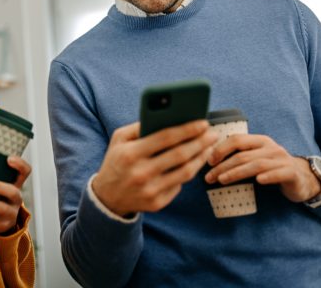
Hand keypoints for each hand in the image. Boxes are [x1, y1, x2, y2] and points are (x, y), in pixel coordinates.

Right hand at [91, 120, 217, 215]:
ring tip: (207, 147)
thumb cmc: (117, 161)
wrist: (107, 197)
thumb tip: (167, 116)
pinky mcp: (157, 203)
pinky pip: (179, 186)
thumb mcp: (119, 139)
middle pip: (179, 155)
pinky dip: (188, 173)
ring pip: (185, 172)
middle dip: (200, 142)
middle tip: (212, 134)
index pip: (165, 138)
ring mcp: (150, 190)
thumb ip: (139, 126)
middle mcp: (141, 173)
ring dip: (200, 158)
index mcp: (130, 153)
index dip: (187, 129)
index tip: (203, 123)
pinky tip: (194, 163)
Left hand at [204, 134, 320, 202]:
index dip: (221, 149)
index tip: (208, 161)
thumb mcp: (256, 157)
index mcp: (259, 141)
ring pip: (257, 164)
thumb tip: (210, 160)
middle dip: (223, 166)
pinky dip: (268, 176)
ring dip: (237, 173)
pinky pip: (279, 173)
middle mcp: (271, 147)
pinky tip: (258, 181)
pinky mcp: (292, 173)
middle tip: (209, 177)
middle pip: (243, 155)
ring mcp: (282, 160)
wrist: (302, 178)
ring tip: (222, 180)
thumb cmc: (272, 167)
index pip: (236, 139)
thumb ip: (239, 155)